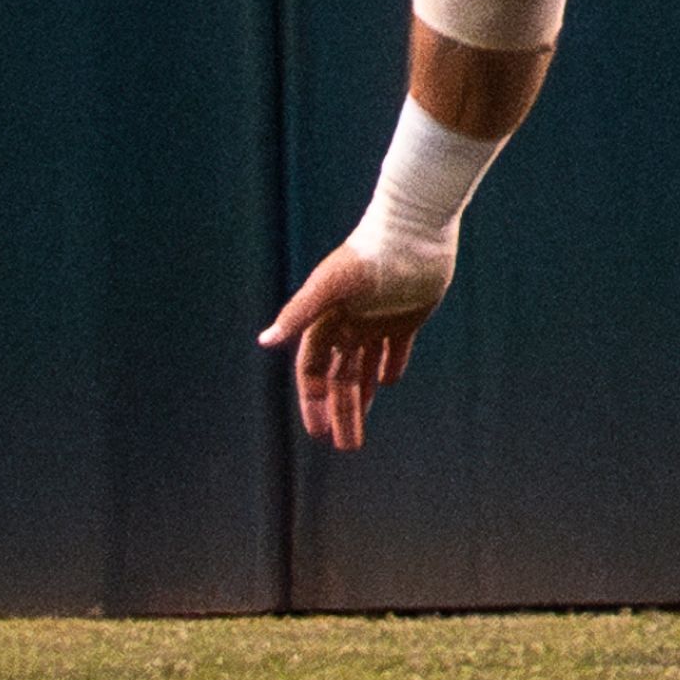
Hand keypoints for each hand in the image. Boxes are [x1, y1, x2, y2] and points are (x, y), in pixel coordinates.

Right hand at [257, 241, 443, 450]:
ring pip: (364, 370)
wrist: (414, 232)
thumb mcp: (331, 286)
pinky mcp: (406, 317)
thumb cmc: (369, 256)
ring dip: (362, 400)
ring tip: (359, 434)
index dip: (313, 400)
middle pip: (339, 377)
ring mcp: (377, 321)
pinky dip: (390, 368)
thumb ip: (299, 313)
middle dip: (340, 412)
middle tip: (346, 446)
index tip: (319, 431)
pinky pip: (395, 350)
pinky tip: (388, 384)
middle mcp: (349, 323)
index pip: (313, 368)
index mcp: (327, 319)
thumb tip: (265, 341)